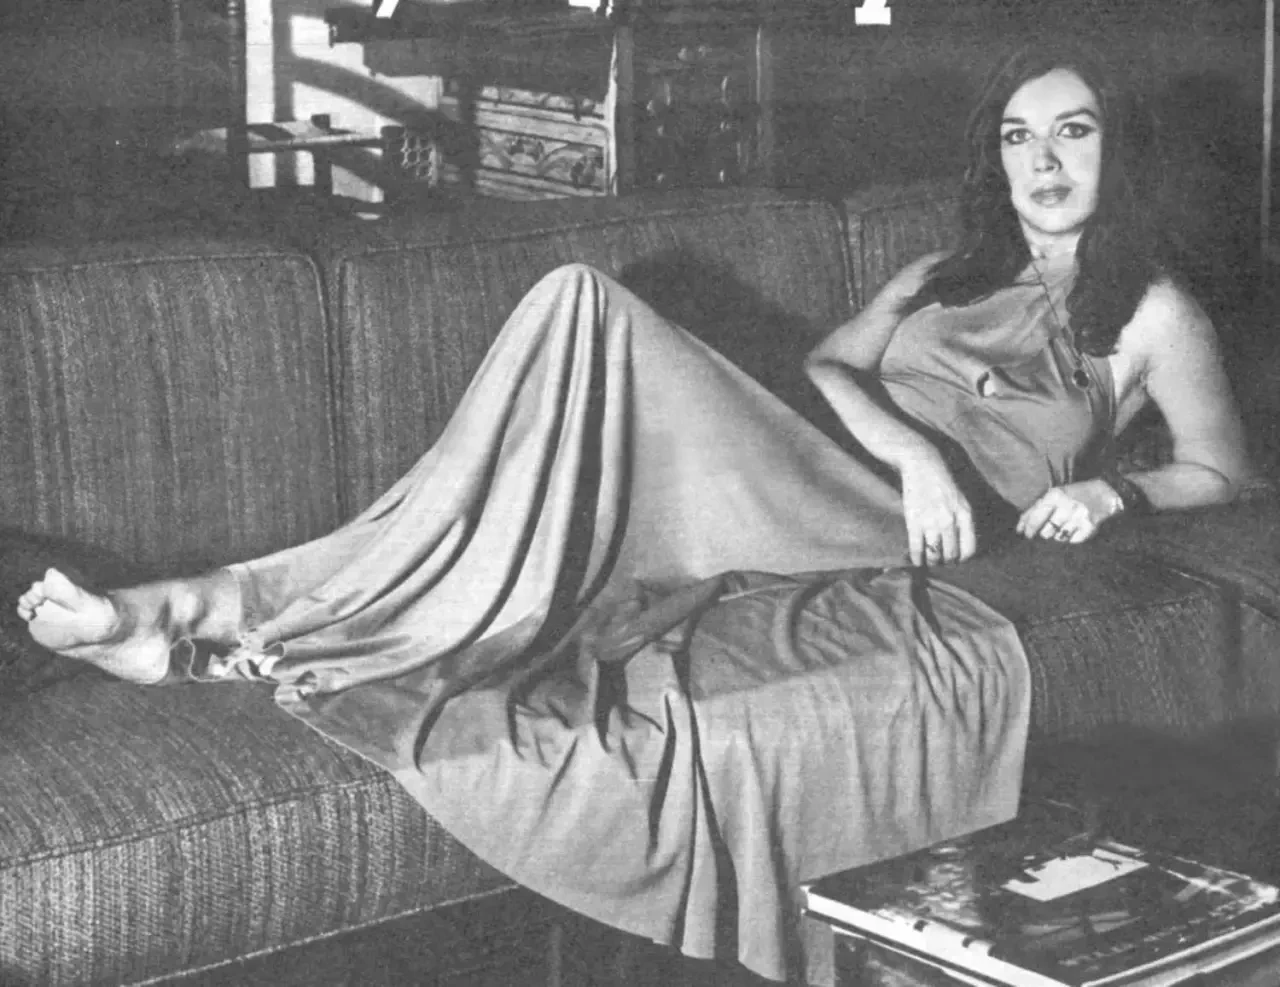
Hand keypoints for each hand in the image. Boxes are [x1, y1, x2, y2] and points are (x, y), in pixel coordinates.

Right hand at [899, 451, 976, 566]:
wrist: (922, 465)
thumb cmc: (943, 483)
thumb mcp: (962, 500)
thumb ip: (964, 521)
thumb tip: (961, 546)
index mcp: (965, 515)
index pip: (969, 549)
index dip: (963, 558)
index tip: (957, 559)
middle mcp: (950, 520)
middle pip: (951, 554)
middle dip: (947, 561)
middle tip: (942, 561)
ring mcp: (931, 522)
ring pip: (934, 554)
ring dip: (933, 562)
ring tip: (931, 561)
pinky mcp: (914, 521)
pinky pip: (917, 548)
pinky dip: (917, 558)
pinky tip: (917, 561)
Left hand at [1016, 479, 1121, 543]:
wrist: (1105, 494)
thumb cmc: (1072, 495)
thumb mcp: (1053, 496)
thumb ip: (1034, 510)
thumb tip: (1018, 530)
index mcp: (1055, 495)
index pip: (1035, 518)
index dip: (1029, 530)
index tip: (1027, 535)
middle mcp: (1067, 505)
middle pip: (1046, 531)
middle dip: (1046, 532)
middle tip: (1052, 527)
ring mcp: (1079, 516)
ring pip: (1058, 537)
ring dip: (1058, 535)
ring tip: (1065, 526)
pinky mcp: (1090, 526)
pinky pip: (1073, 541)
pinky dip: (1072, 538)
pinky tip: (1075, 529)